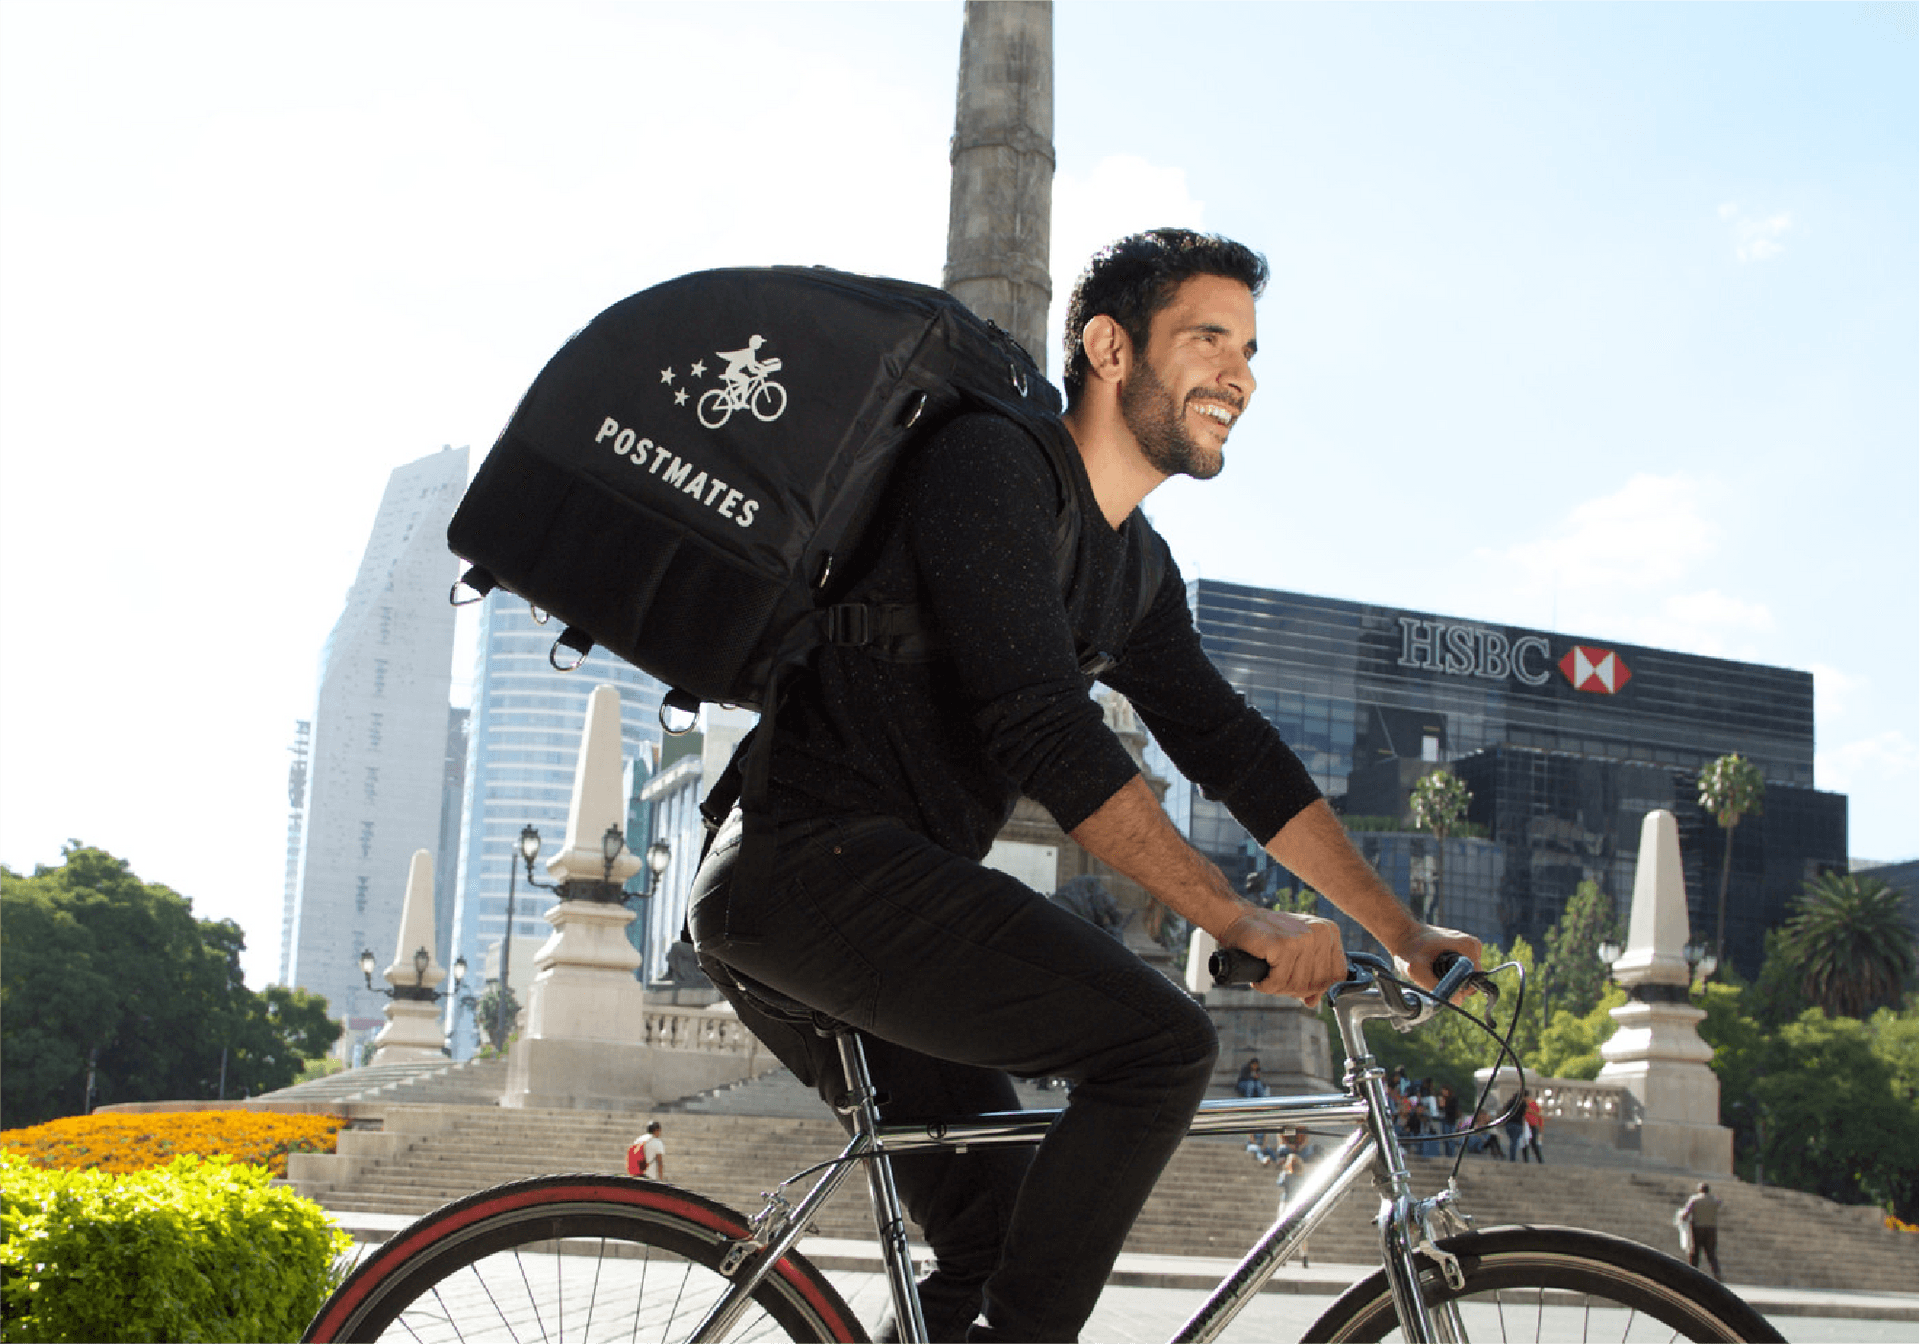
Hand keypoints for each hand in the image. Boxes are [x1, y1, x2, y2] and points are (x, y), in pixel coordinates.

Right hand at [1218, 906, 1345, 1007]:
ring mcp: (1304, 938)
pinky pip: (1279, 982)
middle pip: (1318, 984)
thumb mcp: (1297, 953)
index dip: (1317, 988)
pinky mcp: (1284, 945)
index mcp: (1329, 932)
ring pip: (1298, 985)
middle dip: (1294, 990)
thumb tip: (1314, 1002)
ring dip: (1278, 988)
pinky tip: (1259, 978)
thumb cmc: (1267, 937)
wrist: (1237, 919)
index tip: (1296, 984)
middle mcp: (1321, 932)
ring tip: (1267, 977)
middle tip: (1276, 980)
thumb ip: (1311, 975)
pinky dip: (1266, 986)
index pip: (1337, 975)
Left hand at [1389, 923, 1483, 997]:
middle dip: (1454, 982)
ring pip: (1466, 974)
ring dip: (1450, 977)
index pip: (1475, 979)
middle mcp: (1472, 944)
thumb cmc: (1409, 949)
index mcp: (1468, 946)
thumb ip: (1436, 987)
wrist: (1403, 934)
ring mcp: (1468, 945)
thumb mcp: (1417, 970)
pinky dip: (1449, 971)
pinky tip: (1436, 965)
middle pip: (1472, 977)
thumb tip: (1458, 1000)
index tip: (1440, 981)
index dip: (1459, 987)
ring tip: (1433, 968)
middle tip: (1433, 975)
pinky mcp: (1462, 948)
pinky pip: (1462, 968)